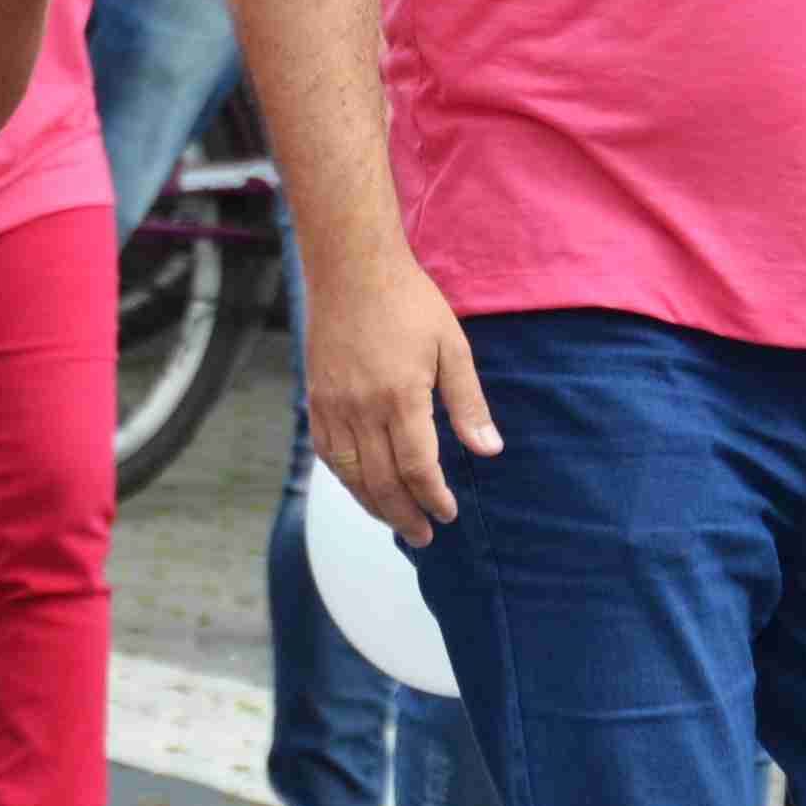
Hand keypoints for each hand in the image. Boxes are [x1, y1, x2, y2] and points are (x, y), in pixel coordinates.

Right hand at [308, 257, 497, 547]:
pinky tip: (361, 487)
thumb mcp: (452, 347)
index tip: (448, 513)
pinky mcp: (315, 398)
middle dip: (405, 516)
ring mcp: (333, 405)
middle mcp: (362, 408)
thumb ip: (468, 403)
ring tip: (396, 521)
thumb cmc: (409, 302)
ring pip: (350, 475)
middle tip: (424, 536)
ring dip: (374, 505)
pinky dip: (345, 478)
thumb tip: (489, 450)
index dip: (433, 498)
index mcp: (401, 397)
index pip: (417, 468)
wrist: (351, 268)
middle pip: (382, 482)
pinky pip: (327, 453)